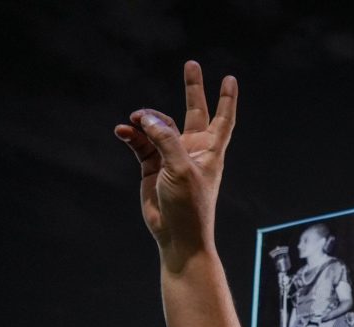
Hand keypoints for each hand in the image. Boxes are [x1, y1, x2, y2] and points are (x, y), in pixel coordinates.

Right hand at [114, 61, 236, 270]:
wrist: (176, 236)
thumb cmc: (190, 206)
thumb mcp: (181, 170)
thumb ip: (166, 140)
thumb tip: (148, 118)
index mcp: (210, 150)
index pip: (222, 118)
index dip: (227, 99)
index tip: (230, 79)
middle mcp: (192, 150)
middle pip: (193, 112)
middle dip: (192, 89)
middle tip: (192, 64)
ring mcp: (171, 158)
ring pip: (158, 127)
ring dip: (146, 120)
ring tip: (135, 120)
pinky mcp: (152, 168)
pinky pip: (140, 144)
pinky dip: (131, 136)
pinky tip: (122, 131)